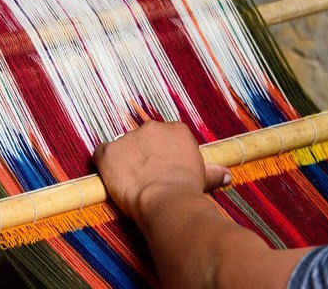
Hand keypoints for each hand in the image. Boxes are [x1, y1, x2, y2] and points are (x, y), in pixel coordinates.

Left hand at [93, 121, 230, 219]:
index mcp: (176, 130)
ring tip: (130, 182)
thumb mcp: (203, 177)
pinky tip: (112, 179)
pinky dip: (104, 165)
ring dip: (124, 161)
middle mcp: (151, 127)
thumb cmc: (187, 189)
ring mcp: (128, 137)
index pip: (163, 136)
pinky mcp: (109, 151)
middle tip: (145, 176)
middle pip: (142, 138)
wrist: (167, 200)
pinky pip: (101, 154)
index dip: (159, 153)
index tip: (160, 168)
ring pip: (122, 146)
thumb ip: (212, 171)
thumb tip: (226, 175)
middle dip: (141, 155)